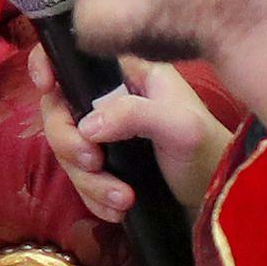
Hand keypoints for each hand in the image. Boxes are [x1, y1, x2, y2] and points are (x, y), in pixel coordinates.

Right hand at [25, 43, 226, 219]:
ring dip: (88, 180)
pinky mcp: (104, 165)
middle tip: (93, 163)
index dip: (49, 62)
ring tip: (122, 200)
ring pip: (66, 150)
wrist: (220, 200)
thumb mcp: (180, 127)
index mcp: (128, 73)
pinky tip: (119, 210)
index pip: (76, 55)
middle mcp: (110, 98)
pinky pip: (78, 179)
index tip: (46, 86)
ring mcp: (104, 133)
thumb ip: (136, 115)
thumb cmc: (208, 152)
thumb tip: (87, 126)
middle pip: (58, 109)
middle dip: (69, 142)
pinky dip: (93, 198)